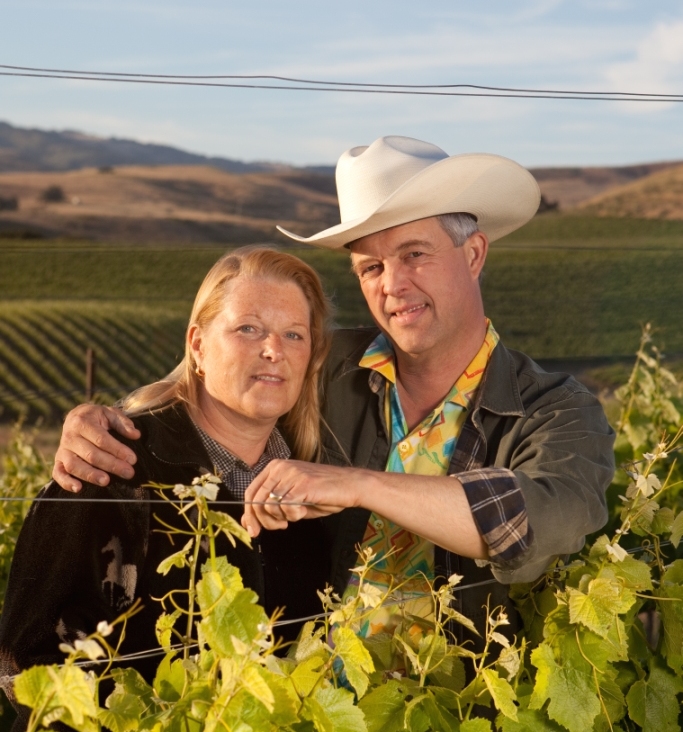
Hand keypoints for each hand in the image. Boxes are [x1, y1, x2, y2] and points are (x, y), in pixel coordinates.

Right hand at [52, 404, 140, 491]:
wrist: (76, 417)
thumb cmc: (97, 417)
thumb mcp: (110, 413)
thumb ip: (123, 423)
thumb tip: (135, 435)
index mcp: (82, 422)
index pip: (101, 439)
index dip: (117, 450)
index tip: (132, 459)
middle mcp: (70, 436)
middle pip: (90, 454)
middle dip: (111, 465)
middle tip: (128, 472)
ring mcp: (62, 450)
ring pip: (74, 465)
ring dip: (90, 475)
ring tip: (107, 481)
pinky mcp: (58, 461)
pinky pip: (58, 473)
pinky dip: (66, 482)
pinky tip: (79, 488)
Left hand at [241, 460, 363, 536]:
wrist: (349, 485)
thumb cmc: (323, 493)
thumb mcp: (291, 500)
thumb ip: (270, 507)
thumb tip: (246, 522)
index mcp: (275, 467)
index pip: (250, 492)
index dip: (249, 515)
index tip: (253, 530)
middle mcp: (280, 468)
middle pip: (255, 501)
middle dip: (263, 521)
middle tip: (279, 527)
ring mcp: (290, 475)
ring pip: (268, 505)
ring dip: (280, 519)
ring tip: (296, 515)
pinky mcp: (302, 484)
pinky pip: (285, 507)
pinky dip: (293, 515)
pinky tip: (302, 512)